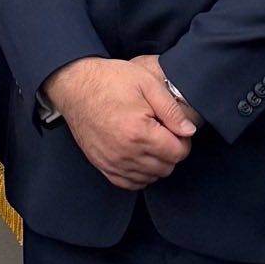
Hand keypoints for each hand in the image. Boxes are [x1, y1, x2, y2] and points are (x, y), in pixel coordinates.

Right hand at [43, 56, 197, 189]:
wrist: (75, 85)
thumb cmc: (110, 80)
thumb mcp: (147, 83)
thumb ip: (172, 110)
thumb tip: (189, 131)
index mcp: (139, 132)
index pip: (178, 153)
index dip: (182, 139)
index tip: (174, 127)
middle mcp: (125, 153)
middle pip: (166, 168)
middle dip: (170, 151)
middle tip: (162, 131)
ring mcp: (112, 162)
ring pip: (150, 177)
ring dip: (156, 163)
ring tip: (149, 140)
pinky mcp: (102, 165)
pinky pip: (130, 183)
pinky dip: (139, 173)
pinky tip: (138, 155)